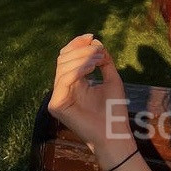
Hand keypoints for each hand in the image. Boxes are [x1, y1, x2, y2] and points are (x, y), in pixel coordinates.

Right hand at [48, 33, 134, 161]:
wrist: (114, 134)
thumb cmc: (114, 111)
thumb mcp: (112, 80)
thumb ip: (104, 61)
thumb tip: (96, 42)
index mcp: (73, 83)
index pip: (67, 58)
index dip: (77, 45)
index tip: (92, 37)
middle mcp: (62, 89)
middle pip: (63, 59)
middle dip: (81, 50)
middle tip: (98, 51)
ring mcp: (57, 98)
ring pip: (62, 67)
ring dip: (82, 58)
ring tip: (98, 60)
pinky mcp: (56, 105)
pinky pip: (63, 80)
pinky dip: (78, 70)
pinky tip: (92, 68)